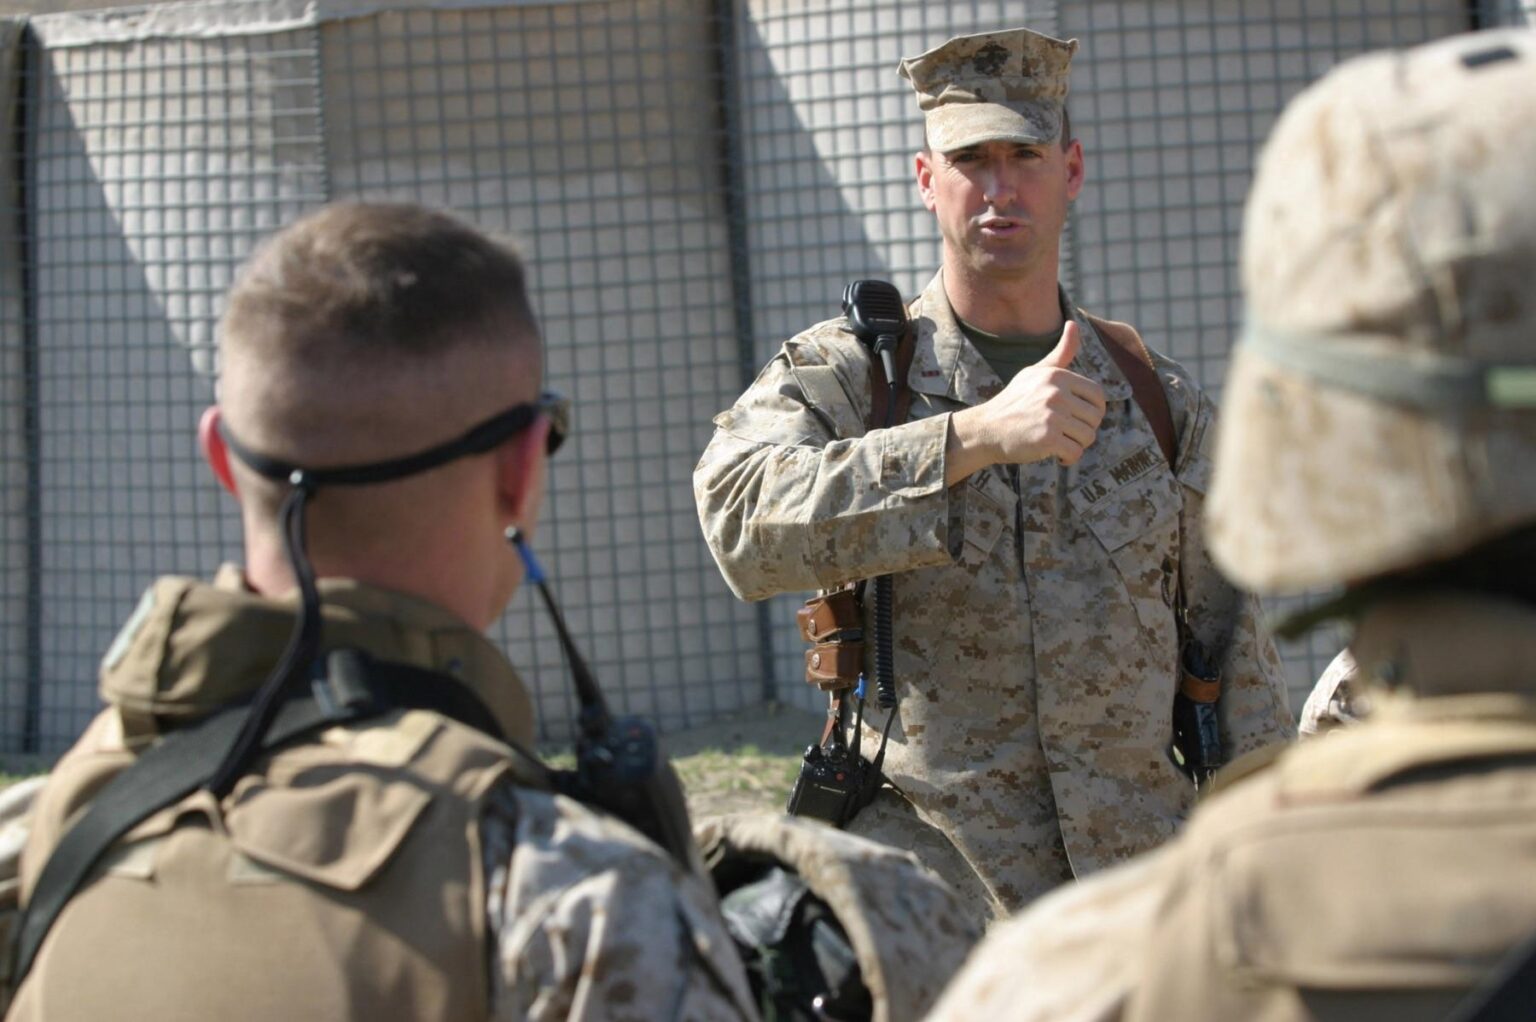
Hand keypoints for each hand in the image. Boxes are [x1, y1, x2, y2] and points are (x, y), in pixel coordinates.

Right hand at [945, 321, 1106, 483]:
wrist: (986, 429)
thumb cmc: (1014, 401)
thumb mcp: (1035, 372)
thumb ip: (1060, 353)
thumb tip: (1074, 324)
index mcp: (1057, 376)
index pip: (1098, 395)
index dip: (1093, 410)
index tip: (1077, 418)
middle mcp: (1056, 392)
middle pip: (1095, 417)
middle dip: (1085, 430)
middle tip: (1067, 433)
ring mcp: (1052, 415)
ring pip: (1088, 436)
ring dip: (1077, 445)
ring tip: (1060, 443)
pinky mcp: (1047, 437)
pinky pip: (1075, 452)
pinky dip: (1068, 458)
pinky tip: (1056, 455)